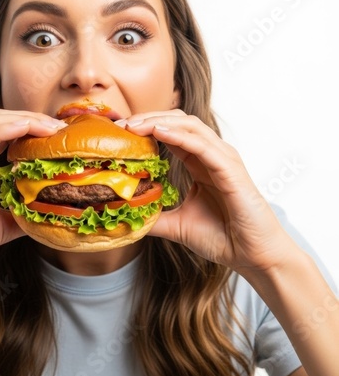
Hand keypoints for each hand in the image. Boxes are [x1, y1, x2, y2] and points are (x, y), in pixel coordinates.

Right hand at [0, 110, 66, 282]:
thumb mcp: (3, 224)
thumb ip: (23, 212)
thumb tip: (49, 212)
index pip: (4, 131)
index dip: (31, 127)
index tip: (59, 134)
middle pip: (0, 121)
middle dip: (32, 119)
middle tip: (60, 128)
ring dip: (23, 121)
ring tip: (49, 126)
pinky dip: (4, 131)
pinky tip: (24, 128)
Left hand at [121, 110, 296, 273]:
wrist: (254, 257)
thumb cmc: (223, 238)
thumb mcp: (178, 225)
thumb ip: (155, 217)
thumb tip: (128, 217)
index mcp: (199, 163)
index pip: (171, 133)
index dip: (146, 127)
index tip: (120, 131)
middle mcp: (212, 155)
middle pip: (178, 122)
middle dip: (149, 118)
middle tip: (122, 124)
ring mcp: (223, 160)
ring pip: (190, 127)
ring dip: (160, 122)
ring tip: (135, 125)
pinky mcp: (231, 170)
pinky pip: (202, 146)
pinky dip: (180, 136)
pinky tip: (159, 133)